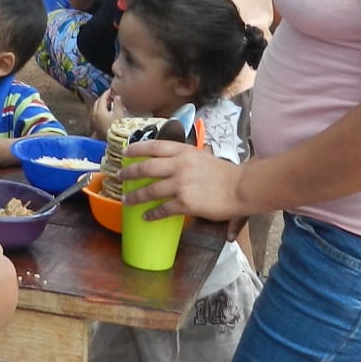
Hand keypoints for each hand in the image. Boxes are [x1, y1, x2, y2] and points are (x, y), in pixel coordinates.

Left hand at [90, 87, 123, 135]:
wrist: (115, 142)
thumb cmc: (118, 128)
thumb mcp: (120, 114)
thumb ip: (118, 104)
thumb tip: (117, 97)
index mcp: (99, 111)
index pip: (102, 99)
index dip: (107, 93)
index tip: (111, 90)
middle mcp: (94, 116)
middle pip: (97, 104)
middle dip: (103, 99)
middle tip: (110, 96)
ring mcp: (94, 123)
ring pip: (96, 110)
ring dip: (101, 106)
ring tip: (110, 104)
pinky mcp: (96, 129)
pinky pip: (97, 117)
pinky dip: (101, 113)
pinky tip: (107, 114)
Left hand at [117, 140, 245, 221]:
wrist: (241, 187)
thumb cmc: (225, 174)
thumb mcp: (203, 156)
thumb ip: (186, 158)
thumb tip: (174, 162)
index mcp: (184, 151)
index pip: (154, 146)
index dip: (136, 148)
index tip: (125, 151)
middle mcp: (179, 165)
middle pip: (146, 167)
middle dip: (129, 172)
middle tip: (120, 176)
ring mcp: (180, 184)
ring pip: (150, 190)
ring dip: (135, 196)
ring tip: (126, 200)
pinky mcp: (184, 202)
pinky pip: (162, 208)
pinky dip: (151, 213)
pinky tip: (146, 216)